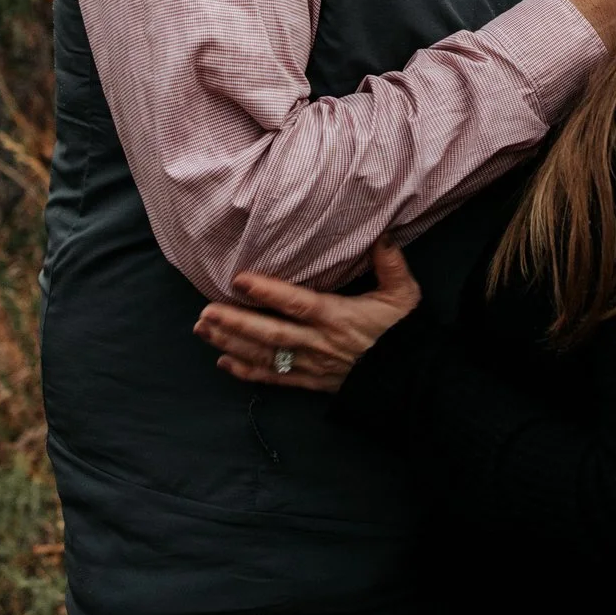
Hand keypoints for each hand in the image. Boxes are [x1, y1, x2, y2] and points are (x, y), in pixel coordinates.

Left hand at [195, 242, 421, 393]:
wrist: (412, 379)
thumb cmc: (404, 333)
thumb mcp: (403, 295)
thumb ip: (390, 263)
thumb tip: (382, 232)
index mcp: (338, 317)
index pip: (298, 303)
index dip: (268, 291)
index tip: (240, 279)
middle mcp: (319, 343)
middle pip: (271, 333)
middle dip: (236, 322)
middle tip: (205, 312)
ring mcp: (312, 365)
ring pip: (266, 355)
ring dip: (232, 343)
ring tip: (203, 330)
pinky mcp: (310, 381)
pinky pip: (274, 378)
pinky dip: (247, 372)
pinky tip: (224, 362)